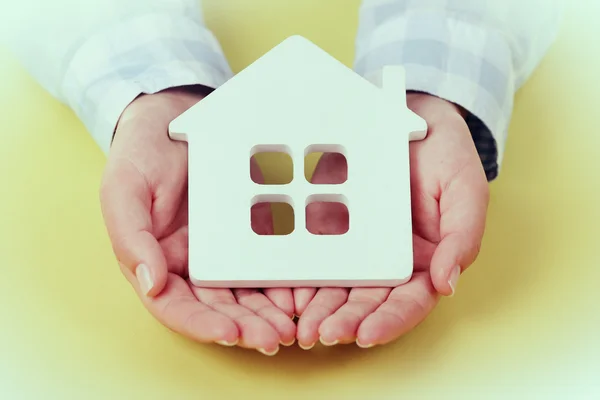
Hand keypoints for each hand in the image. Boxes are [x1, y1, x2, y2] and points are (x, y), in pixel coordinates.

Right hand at [100, 86, 295, 354]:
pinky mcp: (250, 230)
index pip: (177, 307)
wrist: (173, 116)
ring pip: (248, 292)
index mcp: (159, 262)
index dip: (203, 325)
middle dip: (248, 327)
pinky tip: (305, 288)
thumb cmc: (140, 154)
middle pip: (220, 308)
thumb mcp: (124, 189)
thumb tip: (151, 284)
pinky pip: (269, 259)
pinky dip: (285, 279)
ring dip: (271, 312)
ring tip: (297, 323)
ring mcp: (223, 249)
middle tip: (277, 337)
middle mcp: (192, 264)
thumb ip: (132, 237)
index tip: (232, 332)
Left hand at [293, 93, 489, 348]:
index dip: (389, 321)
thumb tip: (447, 285)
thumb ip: (461, 238)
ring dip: (319, 309)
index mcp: (423, 262)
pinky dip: (299, 275)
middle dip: (344, 321)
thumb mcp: (465, 193)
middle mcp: (386, 262)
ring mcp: (355, 245)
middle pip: (365, 301)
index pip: (408, 302)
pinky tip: (285, 291)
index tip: (367, 335)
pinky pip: (312, 253)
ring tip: (299, 325)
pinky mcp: (328, 225)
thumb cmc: (446, 157)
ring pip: (336, 285)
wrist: (411, 115)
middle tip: (321, 335)